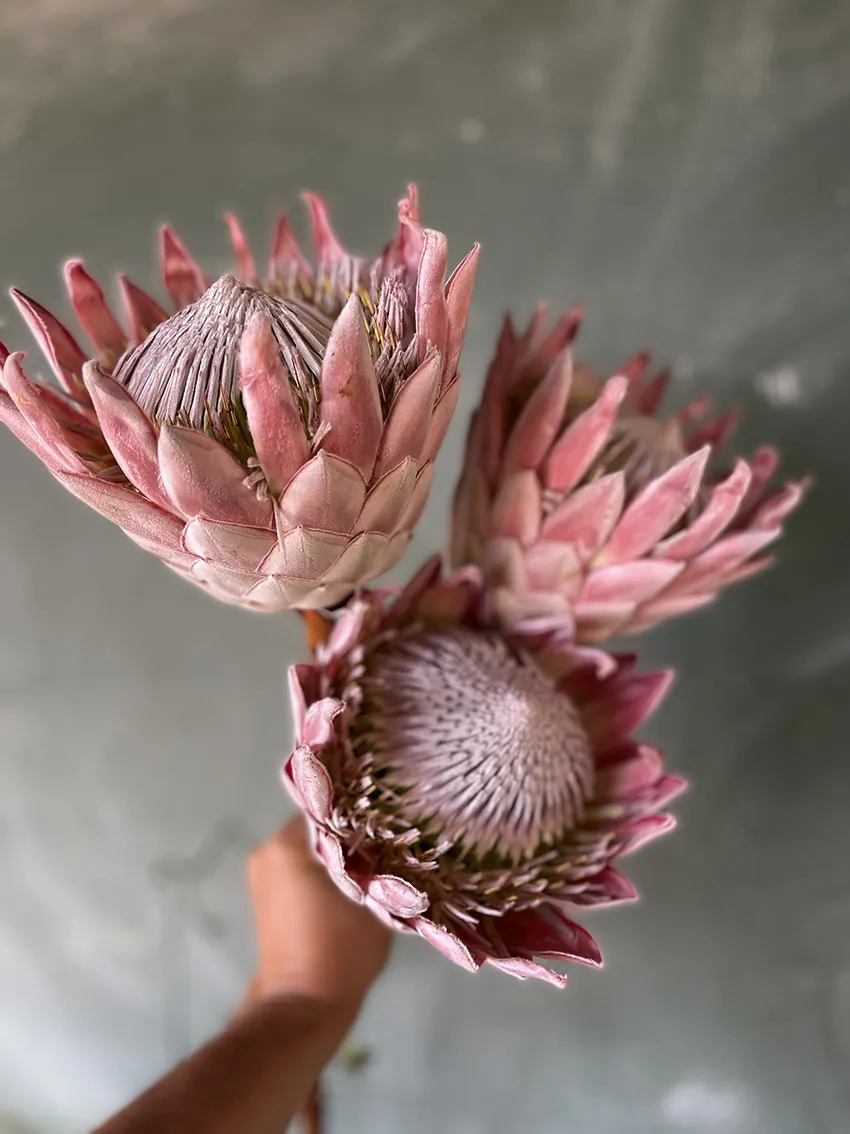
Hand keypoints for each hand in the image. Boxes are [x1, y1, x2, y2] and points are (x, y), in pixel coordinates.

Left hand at [246, 816, 391, 1010]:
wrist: (302, 1007)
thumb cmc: (339, 950)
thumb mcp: (374, 899)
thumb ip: (384, 861)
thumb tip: (398, 837)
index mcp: (287, 844)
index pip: (330, 802)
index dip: (365, 806)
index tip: (395, 810)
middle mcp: (268, 851)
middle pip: (320, 822)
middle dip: (355, 829)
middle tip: (394, 833)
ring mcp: (264, 874)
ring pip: (312, 845)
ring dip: (343, 850)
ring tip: (381, 857)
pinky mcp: (269, 896)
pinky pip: (303, 866)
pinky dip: (328, 868)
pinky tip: (359, 879)